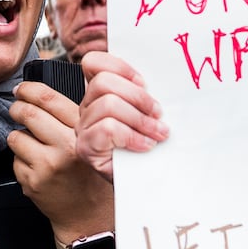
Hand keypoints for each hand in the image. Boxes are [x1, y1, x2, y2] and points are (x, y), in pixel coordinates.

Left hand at [8, 82, 113, 246]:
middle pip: (27, 114)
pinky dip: (21, 159)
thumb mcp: (92, 140)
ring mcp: (47, 166)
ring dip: (20, 137)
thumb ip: (73, 117)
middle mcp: (65, 148)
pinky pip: (15, 159)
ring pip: (16, 136)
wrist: (89, 214)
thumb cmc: (90, 174)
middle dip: (17, 108)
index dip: (29, 90)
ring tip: (34, 145)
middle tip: (17, 109)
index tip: (22, 89)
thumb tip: (40, 92)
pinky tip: (36, 166)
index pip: (49, 99)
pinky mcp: (32, 182)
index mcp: (82, 132)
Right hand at [75, 51, 168, 182]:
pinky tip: (144, 146)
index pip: (94, 63)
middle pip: (103, 82)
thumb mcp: (147, 115)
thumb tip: (164, 79)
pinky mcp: (86, 148)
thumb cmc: (147, 151)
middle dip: (137, 96)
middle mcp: (87, 108)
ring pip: (108, 104)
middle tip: (157, 114)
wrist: (144, 186)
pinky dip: (131, 136)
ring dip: (139, 119)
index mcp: (100, 95)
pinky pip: (107, 128)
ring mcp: (83, 128)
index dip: (119, 66)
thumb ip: (144, 96)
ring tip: (157, 133)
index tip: (144, 82)